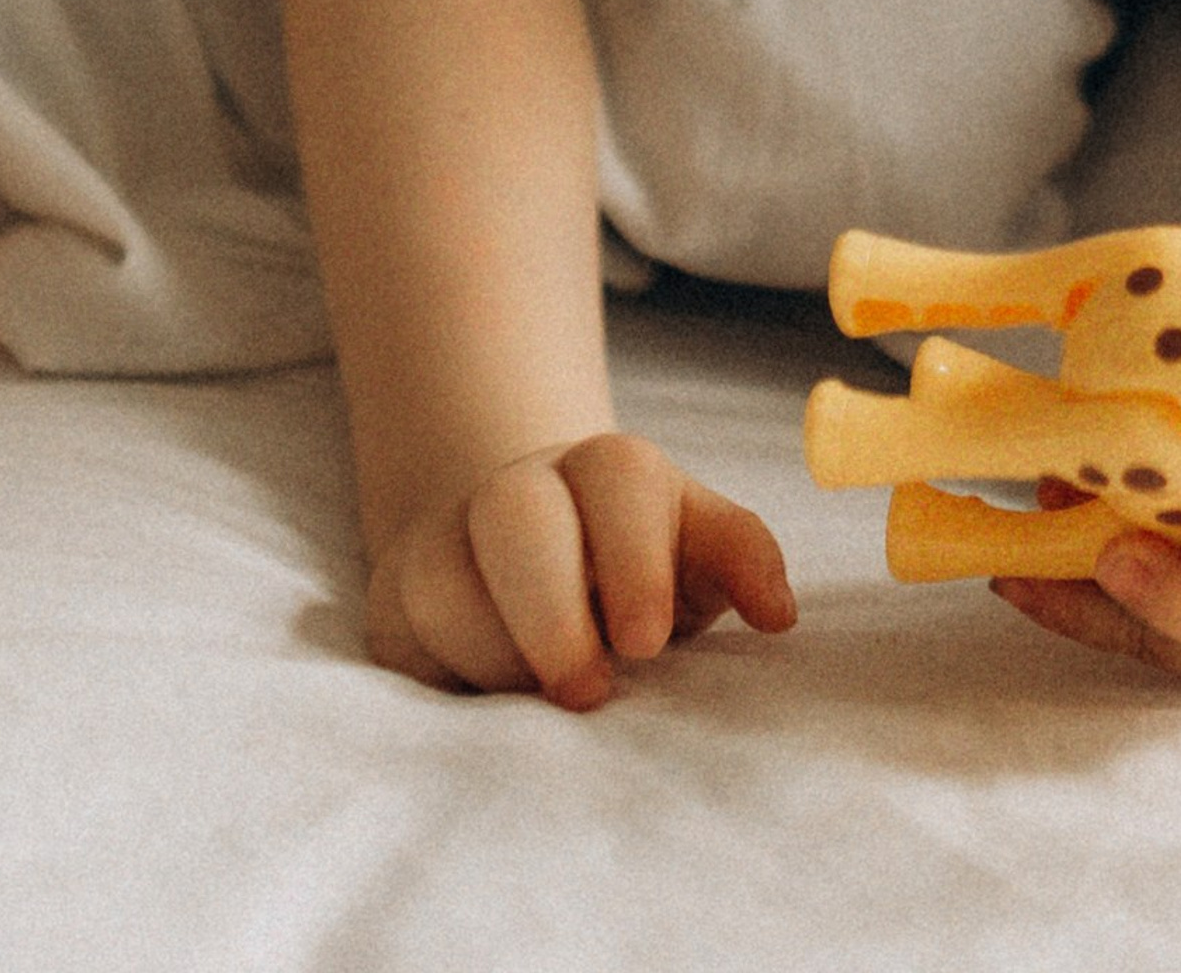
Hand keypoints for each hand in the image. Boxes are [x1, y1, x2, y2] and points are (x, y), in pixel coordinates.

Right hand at [365, 431, 796, 707]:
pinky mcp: (401, 594)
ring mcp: (451, 537)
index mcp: (612, 474)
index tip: (648, 643)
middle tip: (587, 691)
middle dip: (551, 608)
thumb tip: (780, 614)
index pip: (622, 479)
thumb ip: (741, 564)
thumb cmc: (636, 570)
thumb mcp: (696, 556)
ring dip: (497, 655)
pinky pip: (407, 631)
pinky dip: (447, 677)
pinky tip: (488, 706)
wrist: (528, 565)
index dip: (634, 558)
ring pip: (447, 578)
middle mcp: (525, 490)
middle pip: (518, 513)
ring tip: (540, 705)